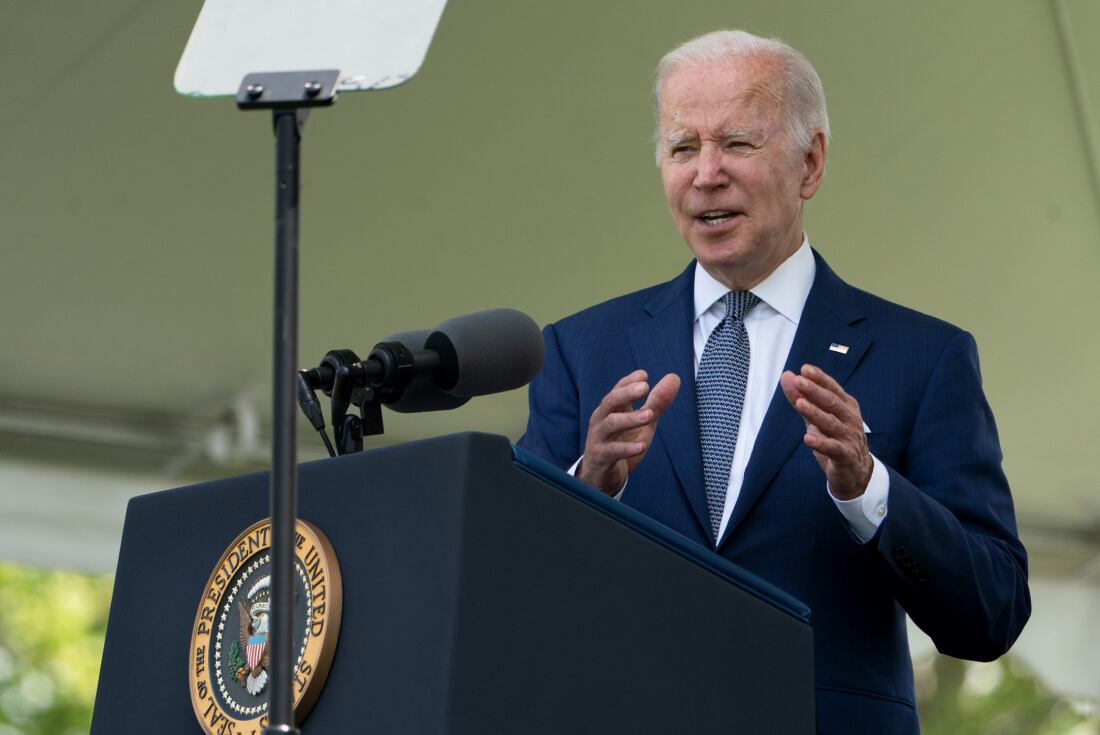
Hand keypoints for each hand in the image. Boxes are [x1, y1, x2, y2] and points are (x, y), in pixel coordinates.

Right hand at [577, 370, 680, 495]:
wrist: (601, 477)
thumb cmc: (622, 443)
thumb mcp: (644, 423)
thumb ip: (657, 402)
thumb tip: (674, 377)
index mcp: (612, 409)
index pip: (618, 390)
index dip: (629, 381)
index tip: (644, 375)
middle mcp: (602, 420)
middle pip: (610, 402)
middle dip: (626, 393)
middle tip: (645, 387)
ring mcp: (599, 438)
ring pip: (610, 424)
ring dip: (630, 418)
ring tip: (649, 415)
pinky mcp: (600, 457)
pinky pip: (612, 451)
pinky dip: (626, 448)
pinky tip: (641, 446)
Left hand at [779, 364, 871, 499]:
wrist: (856, 473)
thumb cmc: (835, 440)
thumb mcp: (817, 418)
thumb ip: (802, 398)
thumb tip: (786, 376)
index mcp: (845, 407)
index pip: (833, 389)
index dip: (820, 379)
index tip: (804, 369)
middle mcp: (850, 419)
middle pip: (832, 403)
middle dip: (815, 391)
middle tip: (799, 380)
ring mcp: (849, 438)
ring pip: (831, 423)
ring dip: (815, 413)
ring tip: (800, 403)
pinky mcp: (846, 456)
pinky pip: (833, 448)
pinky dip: (820, 443)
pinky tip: (807, 438)